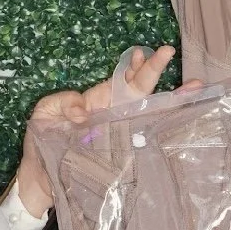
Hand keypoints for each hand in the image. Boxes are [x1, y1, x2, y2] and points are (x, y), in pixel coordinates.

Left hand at [14, 45, 185, 216]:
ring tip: (190, 86)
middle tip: (168, 52)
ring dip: (169, 99)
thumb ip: (64, 102)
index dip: (133, 67)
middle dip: (154, 71)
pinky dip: (161, 130)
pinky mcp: (119, 154)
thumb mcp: (45, 112)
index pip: (121, 79)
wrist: (40, 178)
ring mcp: (119, 134)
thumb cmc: (42, 141)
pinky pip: (141, 139)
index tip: (141, 53)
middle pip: (140, 90)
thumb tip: (84, 113)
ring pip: (148, 112)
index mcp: (99, 101)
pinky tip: (177, 122)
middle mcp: (114, 114)